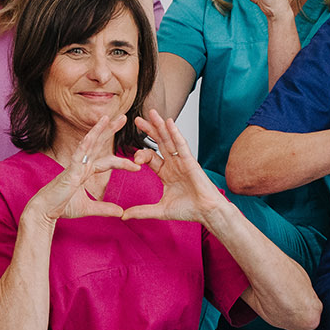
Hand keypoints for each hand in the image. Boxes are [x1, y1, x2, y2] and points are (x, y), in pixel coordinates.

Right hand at [21, 107, 133, 224]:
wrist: (45, 211)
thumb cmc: (61, 206)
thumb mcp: (89, 208)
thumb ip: (105, 208)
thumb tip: (120, 212)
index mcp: (85, 172)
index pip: (107, 162)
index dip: (122, 162)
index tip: (138, 166)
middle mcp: (81, 165)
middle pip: (99, 144)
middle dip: (110, 130)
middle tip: (123, 117)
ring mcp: (75, 165)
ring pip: (88, 143)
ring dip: (98, 130)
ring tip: (108, 117)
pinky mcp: (69, 171)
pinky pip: (77, 155)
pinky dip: (84, 145)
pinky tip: (91, 135)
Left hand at [117, 108, 230, 224]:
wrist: (206, 213)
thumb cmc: (189, 210)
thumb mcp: (160, 210)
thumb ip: (141, 211)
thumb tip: (123, 216)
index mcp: (166, 173)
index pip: (150, 157)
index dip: (140, 155)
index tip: (133, 159)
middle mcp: (174, 164)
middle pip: (159, 143)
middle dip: (148, 131)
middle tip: (137, 120)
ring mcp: (182, 161)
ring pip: (169, 140)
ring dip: (160, 126)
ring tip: (152, 113)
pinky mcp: (190, 161)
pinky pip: (181, 144)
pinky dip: (175, 133)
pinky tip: (169, 122)